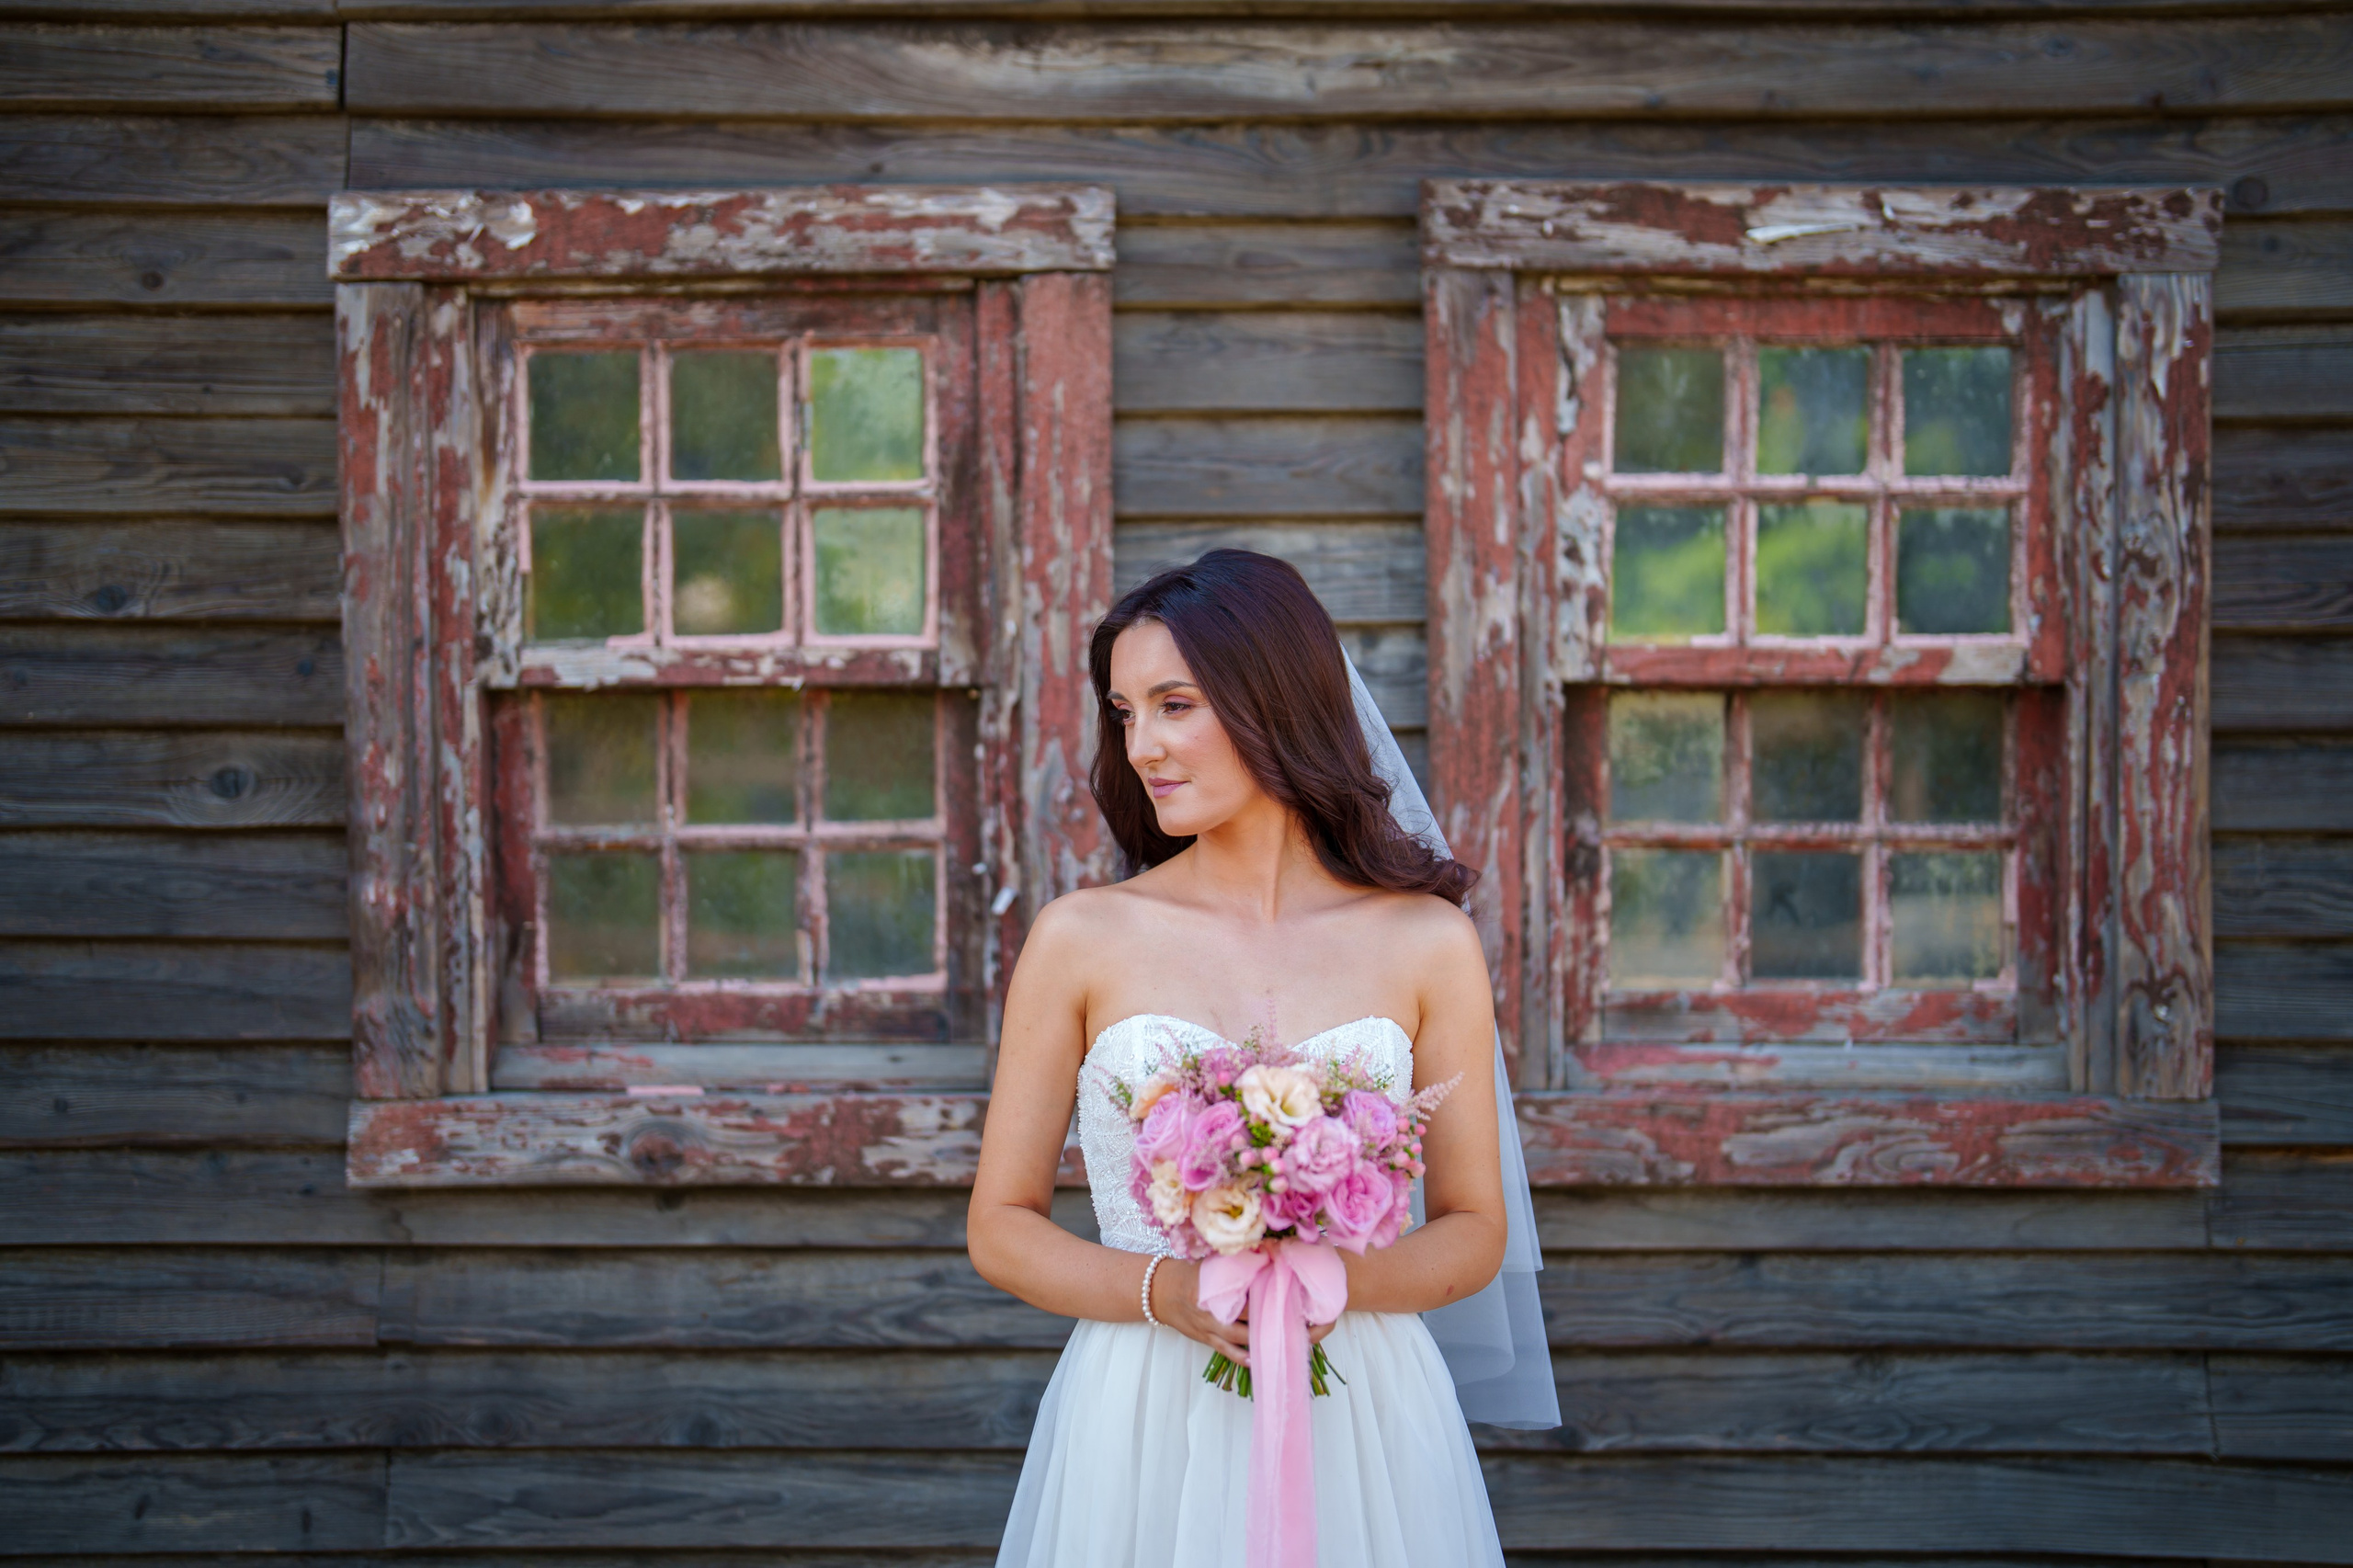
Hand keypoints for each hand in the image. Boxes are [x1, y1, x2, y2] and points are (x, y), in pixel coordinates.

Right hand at [1148, 1258, 1335, 1367]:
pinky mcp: (1207, 1340)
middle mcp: (1214, 1312)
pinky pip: (1228, 1353)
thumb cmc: (1191, 1274)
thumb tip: (1270, 1252)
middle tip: (1301, 1324)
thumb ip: (1238, 1262)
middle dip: (1274, 1324)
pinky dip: (1244, 1358)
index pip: (1250, 1295)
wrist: (1160, 1292)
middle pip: (1250, 1322)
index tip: (1295, 1297)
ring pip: (1242, 1341)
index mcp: (1217, 1289)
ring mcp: (1210, 1330)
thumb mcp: (1212, 1264)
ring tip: (1288, 1343)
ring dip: (1264, 1343)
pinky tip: (1261, 1361)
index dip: (1272, 1298)